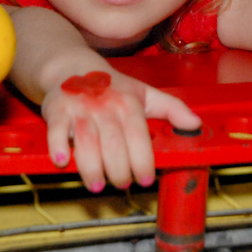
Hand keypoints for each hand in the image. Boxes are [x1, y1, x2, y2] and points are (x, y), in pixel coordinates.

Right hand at [42, 70, 200, 192]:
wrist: (72, 67)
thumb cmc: (111, 86)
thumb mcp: (144, 93)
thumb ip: (171, 108)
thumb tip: (196, 124)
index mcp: (128, 103)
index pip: (138, 136)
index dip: (143, 161)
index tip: (146, 179)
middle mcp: (105, 105)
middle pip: (113, 145)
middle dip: (119, 171)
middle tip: (122, 184)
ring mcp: (80, 108)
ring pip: (86, 142)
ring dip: (92, 167)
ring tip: (97, 185)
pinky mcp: (56, 110)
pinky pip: (56, 130)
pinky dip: (58, 147)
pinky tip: (63, 162)